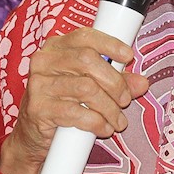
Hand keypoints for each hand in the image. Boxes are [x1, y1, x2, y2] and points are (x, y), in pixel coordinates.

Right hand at [0, 27, 149, 173]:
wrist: (31, 137)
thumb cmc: (62, 105)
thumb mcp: (89, 88)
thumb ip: (115, 81)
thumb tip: (142, 82)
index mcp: (56, 48)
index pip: (85, 37)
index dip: (110, 44)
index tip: (128, 56)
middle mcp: (44, 61)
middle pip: (88, 61)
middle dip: (114, 82)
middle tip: (125, 100)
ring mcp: (39, 85)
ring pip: (86, 88)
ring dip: (109, 107)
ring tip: (118, 120)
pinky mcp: (39, 109)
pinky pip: (76, 113)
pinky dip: (97, 122)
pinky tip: (104, 128)